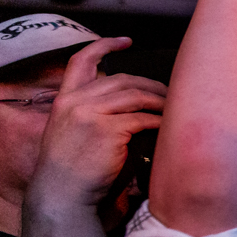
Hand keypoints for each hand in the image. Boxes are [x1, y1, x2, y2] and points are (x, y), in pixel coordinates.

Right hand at [31, 37, 164, 207]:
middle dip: (150, 84)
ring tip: (175, 107)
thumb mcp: (69, 133)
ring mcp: (91, 114)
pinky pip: (143, 119)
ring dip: (160, 101)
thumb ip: (91, 113)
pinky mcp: (108, 130)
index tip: (125, 40)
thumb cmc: (72, 171)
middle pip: (122, 79)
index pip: (81, 61)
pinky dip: (159, 121)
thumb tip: (129, 103)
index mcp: (65, 100)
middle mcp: (76, 102)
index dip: (104, 46)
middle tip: (170, 92)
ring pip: (136, 96)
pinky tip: (169, 125)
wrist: (61, 196)